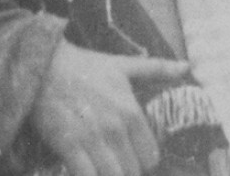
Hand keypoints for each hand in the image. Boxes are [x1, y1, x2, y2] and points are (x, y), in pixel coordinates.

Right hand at [32, 41, 189, 175]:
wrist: (42, 65)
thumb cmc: (83, 66)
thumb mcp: (122, 64)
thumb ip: (157, 68)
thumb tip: (187, 67)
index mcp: (131, 111)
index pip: (151, 157)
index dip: (143, 161)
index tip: (133, 157)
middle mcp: (115, 128)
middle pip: (133, 171)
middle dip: (126, 170)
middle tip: (117, 162)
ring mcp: (91, 139)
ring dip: (111, 175)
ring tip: (104, 166)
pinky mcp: (68, 146)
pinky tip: (88, 170)